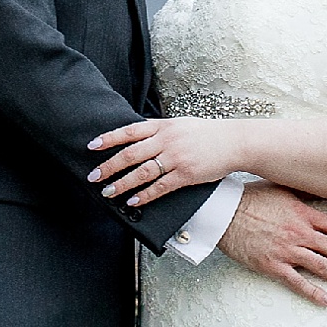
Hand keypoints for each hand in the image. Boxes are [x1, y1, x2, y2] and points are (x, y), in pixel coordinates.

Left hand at [87, 117, 244, 206]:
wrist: (234, 141)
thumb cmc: (206, 133)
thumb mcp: (180, 124)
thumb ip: (158, 130)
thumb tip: (134, 135)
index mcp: (163, 125)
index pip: (130, 130)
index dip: (109, 138)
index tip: (92, 146)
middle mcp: (167, 140)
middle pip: (131, 154)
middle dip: (109, 166)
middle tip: (93, 177)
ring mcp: (176, 158)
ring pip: (142, 172)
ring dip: (122, 183)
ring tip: (108, 192)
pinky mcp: (186, 175)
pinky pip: (160, 187)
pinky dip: (144, 195)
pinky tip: (133, 202)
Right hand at [216, 183, 326, 307]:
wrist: (224, 211)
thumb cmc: (252, 197)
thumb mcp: (283, 189)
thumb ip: (305, 194)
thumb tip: (325, 190)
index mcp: (304, 213)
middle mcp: (300, 232)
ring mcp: (287, 250)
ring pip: (323, 267)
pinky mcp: (272, 265)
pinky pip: (297, 282)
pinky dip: (314, 292)